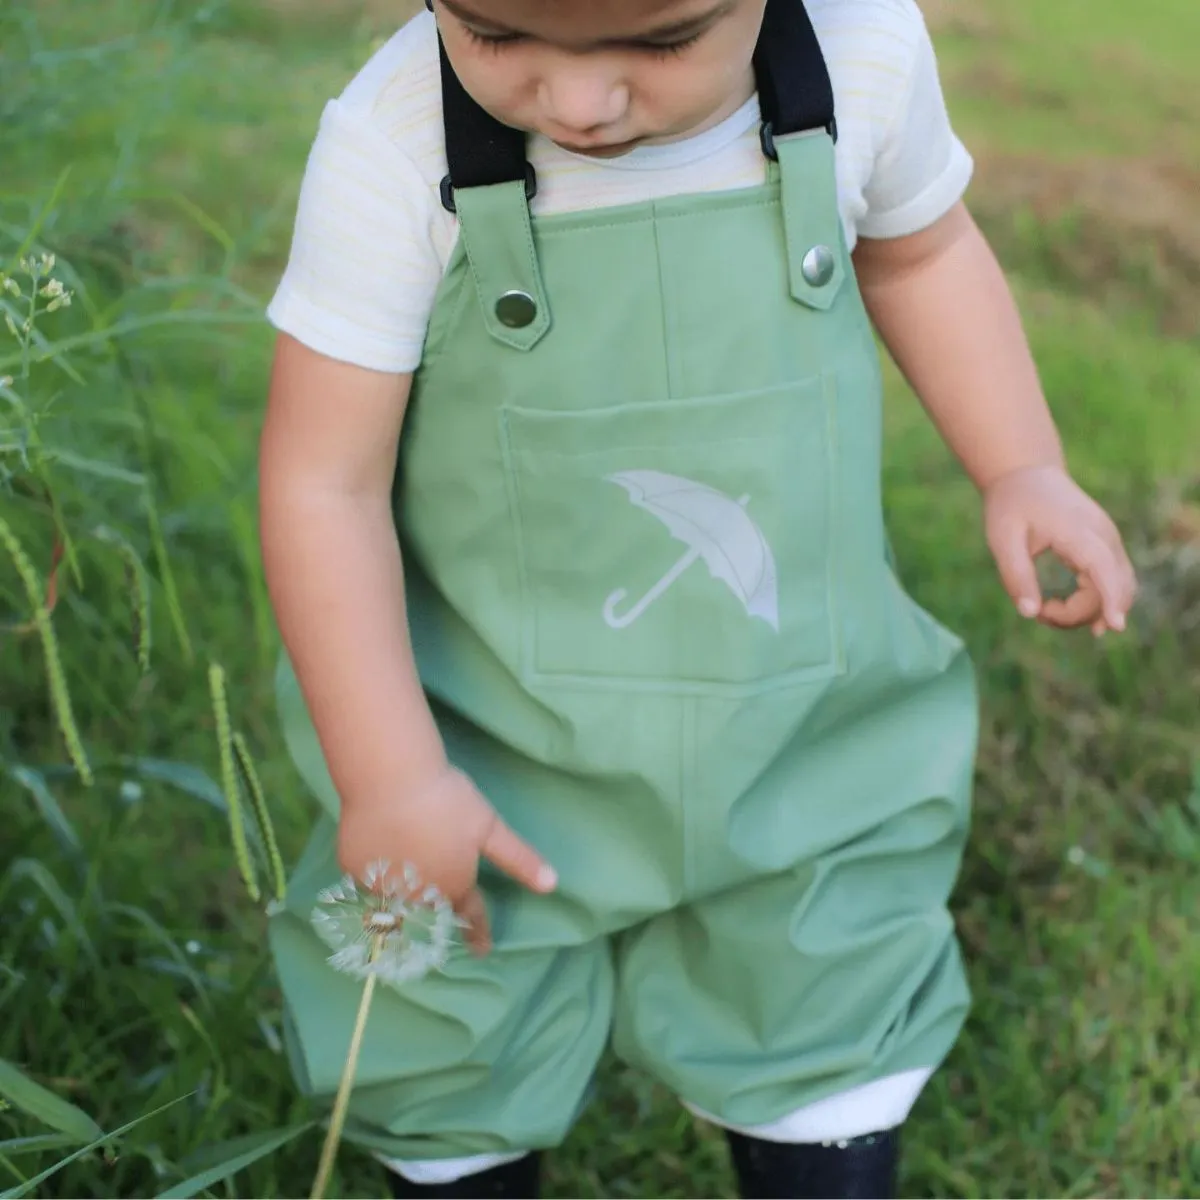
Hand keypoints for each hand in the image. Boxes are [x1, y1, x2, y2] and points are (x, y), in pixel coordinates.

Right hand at [337, 764, 556, 954]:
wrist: (391, 781)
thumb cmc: (447, 801)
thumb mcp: (489, 828)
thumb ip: (518, 859)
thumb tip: (552, 884)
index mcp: (454, 886)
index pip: (471, 916)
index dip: (479, 932)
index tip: (483, 950)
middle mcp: (418, 897)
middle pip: (432, 914)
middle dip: (439, 921)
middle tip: (441, 923)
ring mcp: (383, 887)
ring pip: (396, 904)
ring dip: (403, 907)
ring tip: (405, 904)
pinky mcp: (354, 870)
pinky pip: (367, 882)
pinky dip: (375, 878)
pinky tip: (375, 870)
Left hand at [984, 464, 1136, 634]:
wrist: (1027, 475)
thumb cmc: (1011, 506)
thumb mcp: (1002, 540)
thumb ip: (1015, 575)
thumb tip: (1030, 613)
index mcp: (1077, 529)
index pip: (1102, 567)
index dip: (1111, 598)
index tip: (1115, 627)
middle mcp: (1103, 535)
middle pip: (1112, 587)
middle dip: (1079, 614)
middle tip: (1039, 612)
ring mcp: (1109, 540)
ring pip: (1118, 588)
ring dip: (1088, 611)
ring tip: (1047, 609)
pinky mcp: (1107, 547)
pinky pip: (1113, 581)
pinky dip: (1098, 601)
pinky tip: (1077, 615)